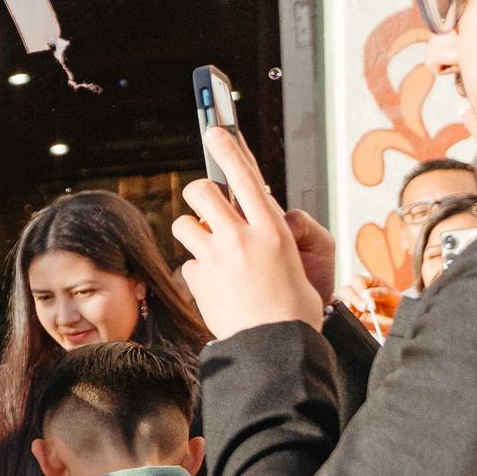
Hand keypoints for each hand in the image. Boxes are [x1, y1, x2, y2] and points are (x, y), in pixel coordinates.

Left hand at [172, 127, 326, 337]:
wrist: (275, 344)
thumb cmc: (292, 305)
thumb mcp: (292, 258)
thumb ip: (268, 233)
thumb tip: (254, 215)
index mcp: (272, 229)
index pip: (246, 177)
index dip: (229, 149)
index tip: (215, 130)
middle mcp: (241, 237)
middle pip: (201, 191)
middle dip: (199, 194)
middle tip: (207, 208)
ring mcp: (214, 257)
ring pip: (184, 223)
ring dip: (192, 232)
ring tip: (211, 251)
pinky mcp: (196, 278)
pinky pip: (186, 262)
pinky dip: (196, 270)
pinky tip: (215, 287)